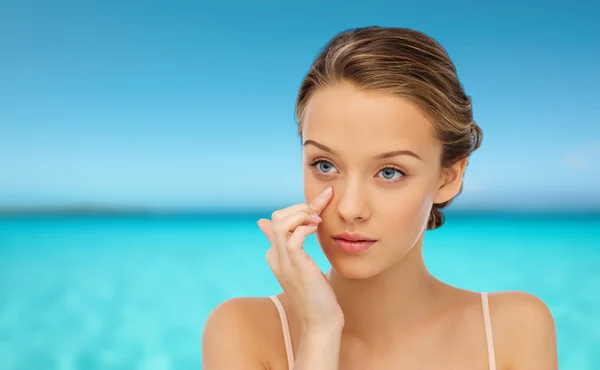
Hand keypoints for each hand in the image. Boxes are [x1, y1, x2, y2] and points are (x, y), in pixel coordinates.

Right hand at [257, 186, 343, 331]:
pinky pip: (293, 238)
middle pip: (276, 217)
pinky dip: (305, 227)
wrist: (321, 322)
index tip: (322, 201)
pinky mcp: (297, 267)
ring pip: (282, 223)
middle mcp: (275, 256)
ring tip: (318, 220)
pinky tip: (317, 229)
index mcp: (275, 254)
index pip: (277, 219)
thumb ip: (292, 247)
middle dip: (300, 207)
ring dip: (302, 214)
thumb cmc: (316, 295)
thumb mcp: (302, 266)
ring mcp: (283, 262)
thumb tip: (285, 232)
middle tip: (320, 211)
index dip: (298, 207)